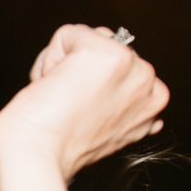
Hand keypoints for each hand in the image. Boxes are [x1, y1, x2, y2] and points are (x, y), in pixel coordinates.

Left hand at [0, 25, 169, 181]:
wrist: (36, 156)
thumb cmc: (57, 147)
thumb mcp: (103, 126)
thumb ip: (116, 102)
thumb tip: (113, 84)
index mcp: (153, 103)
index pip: (121, 65)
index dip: (90, 85)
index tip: (81, 113)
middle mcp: (149, 85)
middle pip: (106, 46)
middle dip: (78, 71)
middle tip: (67, 107)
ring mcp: (132, 67)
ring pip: (86, 38)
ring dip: (63, 64)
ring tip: (59, 100)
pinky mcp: (107, 53)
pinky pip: (69, 33)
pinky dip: (49, 58)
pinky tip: (51, 88)